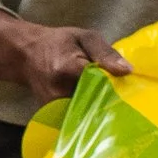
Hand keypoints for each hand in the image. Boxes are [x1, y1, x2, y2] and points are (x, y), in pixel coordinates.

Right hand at [0, 8, 131, 107]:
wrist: (26, 55)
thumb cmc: (59, 43)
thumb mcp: (84, 37)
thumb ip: (105, 52)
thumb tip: (127, 70)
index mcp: (67, 67)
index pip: (98, 84)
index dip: (116, 90)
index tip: (130, 93)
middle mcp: (58, 91)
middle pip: (94, 105)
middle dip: (110, 104)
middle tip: (126, 102)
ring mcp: (52, 106)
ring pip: (86, 116)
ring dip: (100, 112)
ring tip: (111, 106)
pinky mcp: (51, 115)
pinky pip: (76, 119)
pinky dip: (88, 116)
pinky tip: (95, 110)